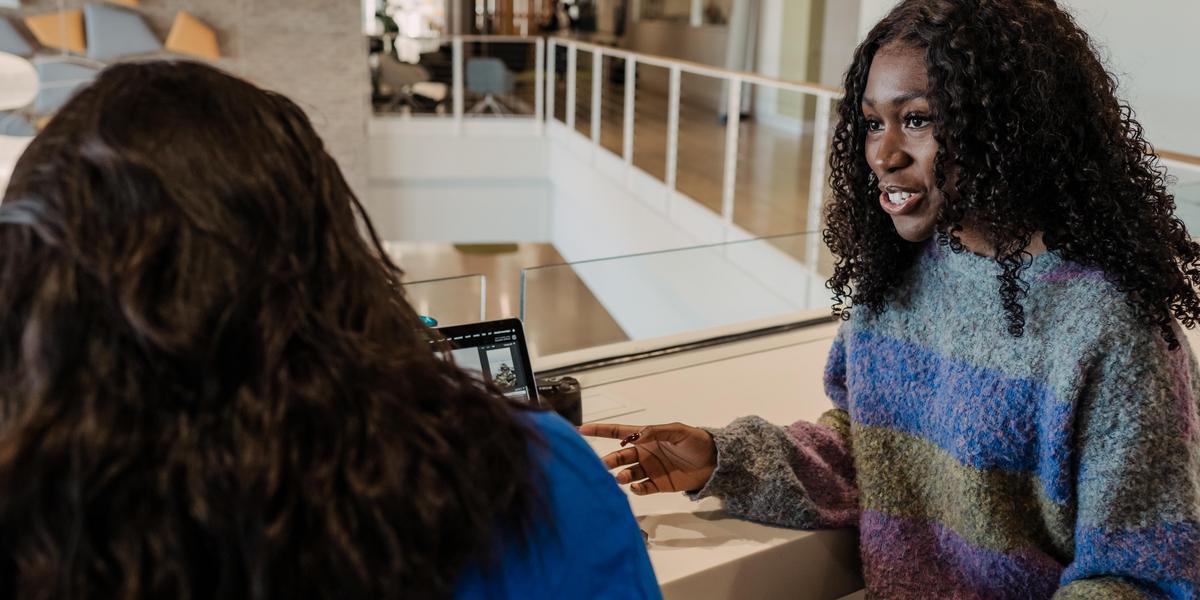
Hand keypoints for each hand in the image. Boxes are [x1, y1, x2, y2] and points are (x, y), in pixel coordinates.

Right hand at [579, 422, 716, 494]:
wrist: (714, 462)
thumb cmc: (697, 441)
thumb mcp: (678, 431)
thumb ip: (656, 432)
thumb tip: (636, 436)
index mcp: (645, 437)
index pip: (617, 433)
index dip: (599, 430)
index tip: (580, 430)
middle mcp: (643, 453)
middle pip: (618, 456)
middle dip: (608, 460)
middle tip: (602, 466)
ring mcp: (649, 470)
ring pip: (626, 473)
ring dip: (620, 475)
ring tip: (620, 477)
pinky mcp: (657, 485)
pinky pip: (641, 488)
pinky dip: (636, 489)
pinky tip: (636, 487)